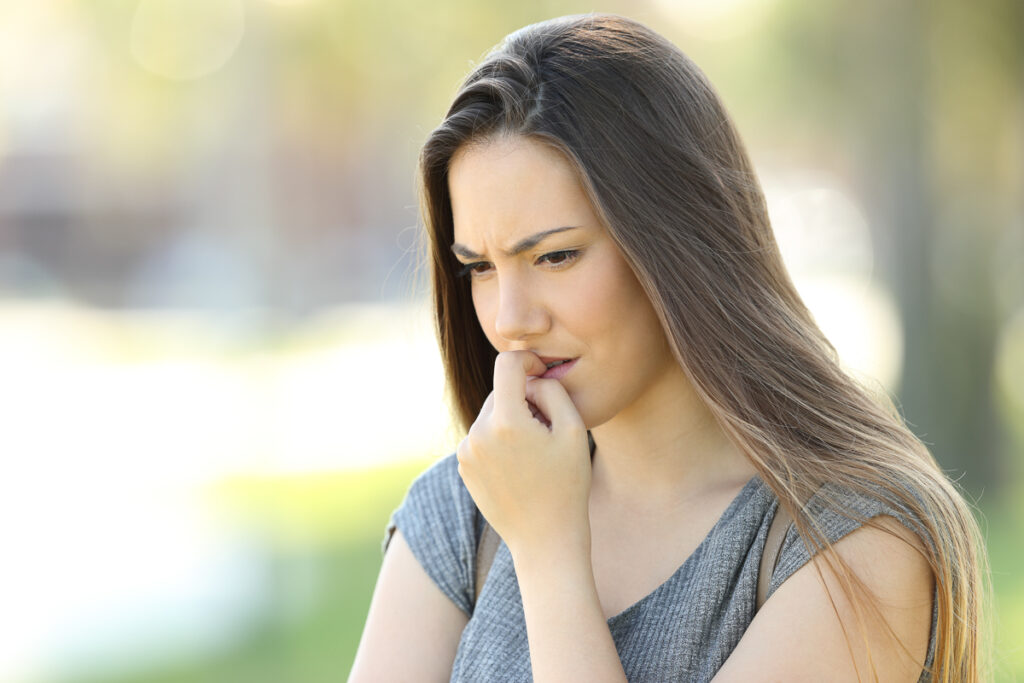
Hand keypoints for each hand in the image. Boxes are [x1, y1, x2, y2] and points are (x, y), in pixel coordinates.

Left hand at [456, 351, 592, 556]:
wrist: (545, 539)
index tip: (542, 370)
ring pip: (491, 414)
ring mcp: (466, 452)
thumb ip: (551, 390)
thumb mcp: (573, 429)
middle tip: (548, 428)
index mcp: (505, 422)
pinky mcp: (463, 466)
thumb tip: (529, 379)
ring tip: (535, 452)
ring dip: (512, 420)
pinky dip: (500, 440)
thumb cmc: (567, 484)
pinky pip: (482, 436)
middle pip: (501, 392)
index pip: (507, 365)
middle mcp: (477, 434)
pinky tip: (520, 466)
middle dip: (524, 399)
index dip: (527, 360)